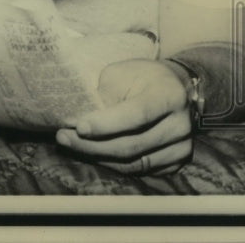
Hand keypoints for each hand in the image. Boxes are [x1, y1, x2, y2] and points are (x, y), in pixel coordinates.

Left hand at [55, 59, 192, 174]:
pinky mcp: (175, 163)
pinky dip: (111, 163)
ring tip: (71, 144)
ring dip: (97, 156)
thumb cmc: (141, 77)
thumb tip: (78, 121)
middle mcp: (180, 125)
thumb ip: (104, 96)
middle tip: (63, 137)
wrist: (174, 88)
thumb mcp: (121, 74)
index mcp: (169, 95)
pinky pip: (137, 170)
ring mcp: (181, 147)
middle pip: (131, 145)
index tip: (78, 127)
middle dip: (92, 144)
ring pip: (132, 163)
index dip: (106, 124)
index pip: (136, 115)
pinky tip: (92, 152)